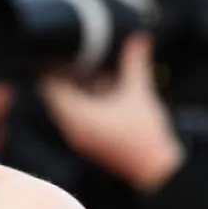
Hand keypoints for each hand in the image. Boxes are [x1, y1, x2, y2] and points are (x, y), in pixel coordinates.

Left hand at [39, 34, 184, 191]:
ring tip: (93, 67)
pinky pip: (79, 115)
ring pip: (70, 104)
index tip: (58, 49)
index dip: (52, 66)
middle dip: (68, 74)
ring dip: (80, 87)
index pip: (50, 87)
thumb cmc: (146, 136)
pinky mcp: (89, 141)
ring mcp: (79, 137)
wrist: (157, 171)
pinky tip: (105, 87)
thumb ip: (135, 63)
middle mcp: (71, 128)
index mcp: (76, 116)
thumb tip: (139, 37)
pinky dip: (88, 100)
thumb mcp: (139, 94)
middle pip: (58, 94)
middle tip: (78, 53)